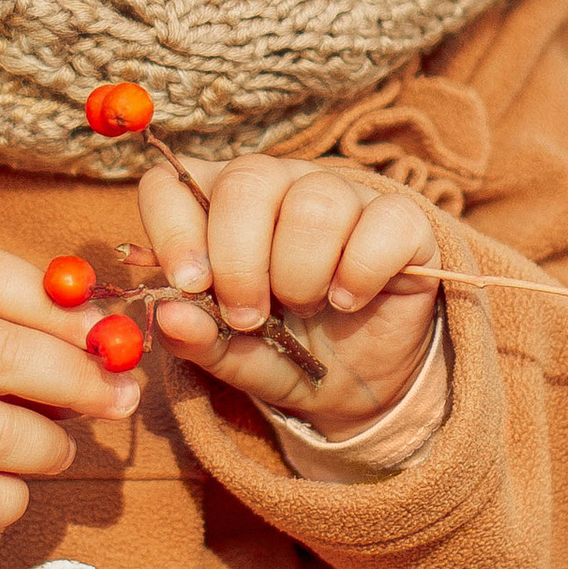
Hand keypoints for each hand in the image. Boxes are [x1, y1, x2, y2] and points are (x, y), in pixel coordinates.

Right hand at [0, 247, 141, 549]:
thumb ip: (27, 327)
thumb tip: (112, 343)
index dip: (59, 305)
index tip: (106, 334)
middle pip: (0, 353)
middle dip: (78, 378)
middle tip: (120, 398)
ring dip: (49, 447)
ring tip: (57, 450)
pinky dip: (11, 499)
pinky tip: (7, 489)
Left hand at [138, 154, 438, 432]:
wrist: (362, 388)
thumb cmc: (286, 353)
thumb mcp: (235, 357)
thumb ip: (199, 338)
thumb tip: (166, 316)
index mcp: (221, 207)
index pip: (174, 180)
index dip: (173, 228)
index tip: (188, 285)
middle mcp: (280, 185)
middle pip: (248, 180)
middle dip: (239, 261)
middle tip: (248, 315)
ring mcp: (345, 195)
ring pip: (314, 203)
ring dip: (300, 272)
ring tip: (306, 306)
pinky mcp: (401, 219)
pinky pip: (383, 223)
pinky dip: (359, 273)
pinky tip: (350, 300)